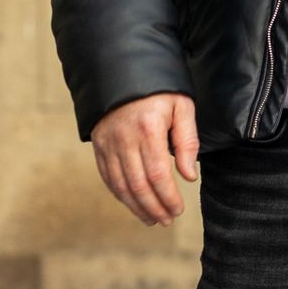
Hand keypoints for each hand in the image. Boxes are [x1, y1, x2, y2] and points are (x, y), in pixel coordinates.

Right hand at [91, 93, 198, 225]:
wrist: (122, 68)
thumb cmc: (159, 88)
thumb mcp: (182, 106)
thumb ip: (187, 141)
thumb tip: (189, 176)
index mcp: (148, 129)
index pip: (158, 175)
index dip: (168, 197)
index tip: (178, 210)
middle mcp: (124, 138)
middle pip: (138, 185)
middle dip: (154, 208)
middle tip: (167, 220)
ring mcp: (108, 143)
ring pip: (120, 185)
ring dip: (137, 207)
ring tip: (152, 219)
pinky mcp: (99, 145)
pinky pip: (107, 176)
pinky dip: (120, 194)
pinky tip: (133, 204)